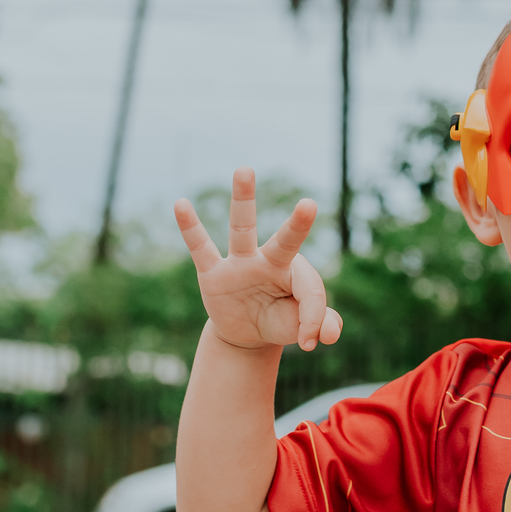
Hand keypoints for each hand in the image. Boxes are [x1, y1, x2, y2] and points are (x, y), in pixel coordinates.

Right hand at [174, 168, 342, 352]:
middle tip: (310, 205)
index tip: (311, 342)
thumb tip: (327, 334)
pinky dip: (190, 228)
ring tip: (245, 169)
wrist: (247, 333)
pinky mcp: (213, 273)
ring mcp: (240, 264)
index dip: (313, 318)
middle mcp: (269, 261)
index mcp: (296, 273)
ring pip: (243, 229)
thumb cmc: (279, 321)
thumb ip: (321, 324)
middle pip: (286, 241)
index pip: (309, 290)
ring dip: (244, 200)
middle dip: (298, 225)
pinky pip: (200, 249)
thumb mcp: (299, 326)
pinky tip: (181, 204)